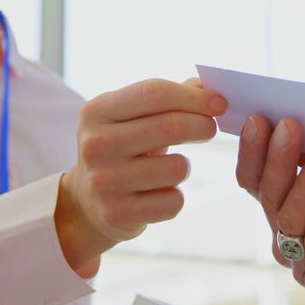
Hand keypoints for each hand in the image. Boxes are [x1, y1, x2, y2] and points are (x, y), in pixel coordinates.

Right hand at [56, 78, 225, 274]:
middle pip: (170, 126)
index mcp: (97, 111)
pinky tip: (156, 194)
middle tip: (210, 129)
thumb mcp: (131, 117)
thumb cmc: (121, 148)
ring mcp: (104, 181)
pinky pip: (173, 201)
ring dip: (184, 167)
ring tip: (167, 169)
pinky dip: (174, 197)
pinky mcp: (117, 214)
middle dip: (202, 125)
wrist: (86, 201)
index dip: (194, 97)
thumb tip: (208, 90)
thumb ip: (167, 99)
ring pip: (177, 168)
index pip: (155, 93)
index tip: (218, 103)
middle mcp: (95, 145)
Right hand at [235, 116, 304, 296]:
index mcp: (285, 202)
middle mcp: (287, 233)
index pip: (254, 179)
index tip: (258, 118)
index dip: (252, 149)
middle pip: (267, 197)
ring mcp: (304, 260)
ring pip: (290, 217)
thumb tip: (283, 122)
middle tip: (289, 126)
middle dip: (277, 159)